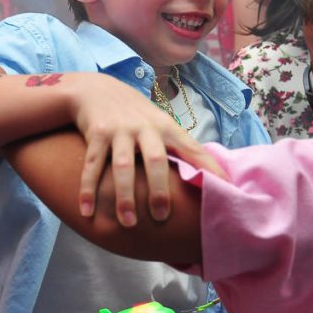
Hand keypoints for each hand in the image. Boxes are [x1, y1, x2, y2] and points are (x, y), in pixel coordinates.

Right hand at [68, 73, 224, 226]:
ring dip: (125, 196)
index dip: (210, 169)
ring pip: (123, 166)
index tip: (225, 190)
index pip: (194, 150)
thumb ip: (180, 148)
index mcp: (167, 128)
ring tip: (128, 223)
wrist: (96, 89)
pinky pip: (92, 165)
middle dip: (159, 190)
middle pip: (156, 160)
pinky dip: (88, 190)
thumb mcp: (161, 124)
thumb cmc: (136, 116)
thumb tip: (211, 177)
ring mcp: (120, 130)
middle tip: (162, 217)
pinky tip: (87, 212)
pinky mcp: (97, 133)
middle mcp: (145, 128)